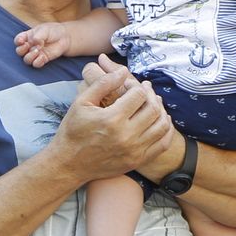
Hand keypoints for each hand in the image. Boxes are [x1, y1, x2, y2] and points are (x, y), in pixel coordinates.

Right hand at [15, 23, 70, 67]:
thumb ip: (37, 36)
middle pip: (19, 51)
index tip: (22, 41)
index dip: (18, 41)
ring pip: (26, 59)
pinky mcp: (43, 59)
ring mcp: (36, 53)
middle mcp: (30, 46)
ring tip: (38, 50)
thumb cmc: (53, 31)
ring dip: (30, 56)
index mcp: (27, 37)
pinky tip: (43, 56)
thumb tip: (35, 43)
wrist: (65, 37)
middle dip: (22, 50)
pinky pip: (36, 64)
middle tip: (28, 45)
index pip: (18, 40)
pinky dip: (38, 61)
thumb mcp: (44, 30)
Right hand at [53, 54, 173, 180]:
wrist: (69, 164)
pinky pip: (162, 144)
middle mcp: (126, 136)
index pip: (139, 94)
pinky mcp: (137, 161)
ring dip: (161, 110)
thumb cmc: (73, 131)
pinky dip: (166, 130)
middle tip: (144, 90)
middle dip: (151, 95)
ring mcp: (134, 151)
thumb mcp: (81, 102)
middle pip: (153, 108)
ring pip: (162, 125)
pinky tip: (160, 120)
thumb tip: (123, 70)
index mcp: (112, 119)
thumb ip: (103, 83)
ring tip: (153, 103)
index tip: (129, 85)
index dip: (136, 85)